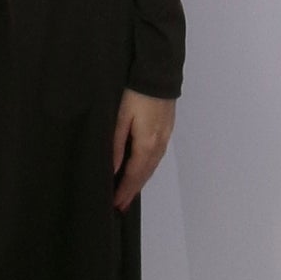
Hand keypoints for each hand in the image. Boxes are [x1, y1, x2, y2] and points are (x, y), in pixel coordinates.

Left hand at [112, 89, 174, 211]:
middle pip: (145, 174)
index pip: (134, 175)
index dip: (124, 191)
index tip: (116, 206)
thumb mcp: (120, 117)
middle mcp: (159, 145)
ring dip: (140, 181)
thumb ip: (116, 145)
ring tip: (129, 193)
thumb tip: (113, 170)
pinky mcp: (167, 130)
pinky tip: (141, 170)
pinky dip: (147, 168)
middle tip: (121, 206)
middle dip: (132, 191)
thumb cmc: (135, 94)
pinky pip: (156, 157)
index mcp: (146, 144)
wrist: (159, 73)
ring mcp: (165, 137)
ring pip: (151, 166)